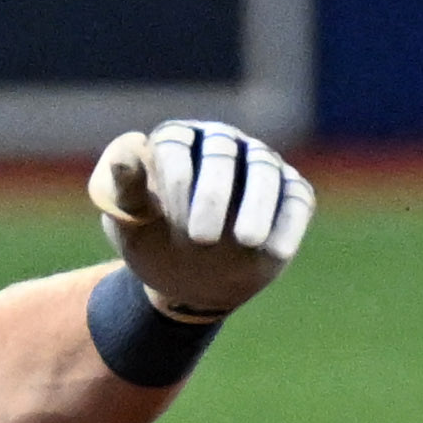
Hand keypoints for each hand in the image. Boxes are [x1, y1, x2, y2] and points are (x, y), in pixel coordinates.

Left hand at [88, 120, 314, 319]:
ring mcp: (260, 164)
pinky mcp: (291, 191)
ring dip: (258, 207)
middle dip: (213, 195)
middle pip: (223, 152)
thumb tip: (124, 155)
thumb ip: (126, 191)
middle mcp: (221, 143)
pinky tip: (275, 252)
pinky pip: (297, 199)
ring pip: (265, 172)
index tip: (167, 218)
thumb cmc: (153, 242)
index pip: (176, 144)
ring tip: (247, 242)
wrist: (187, 280)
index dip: (173, 179)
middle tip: (200, 238)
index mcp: (176, 142)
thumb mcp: (131, 224)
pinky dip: (289, 223)